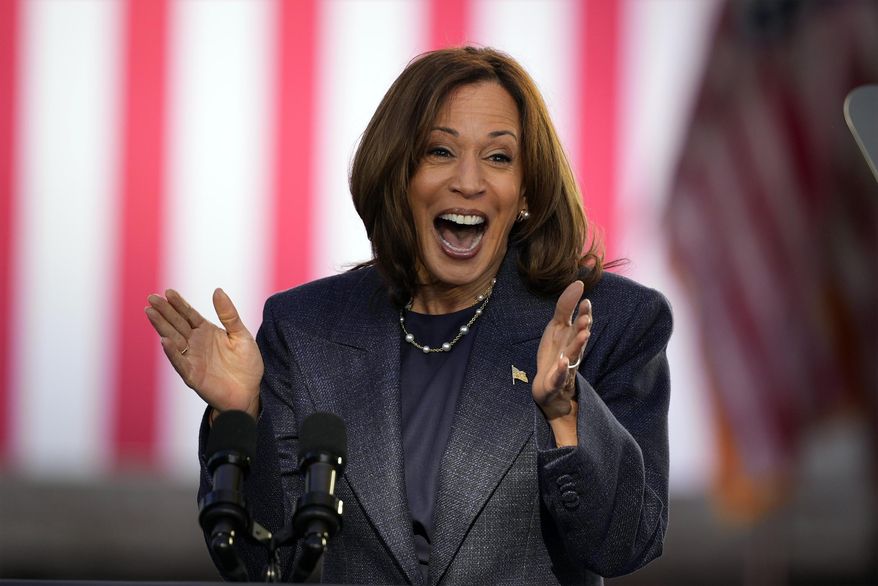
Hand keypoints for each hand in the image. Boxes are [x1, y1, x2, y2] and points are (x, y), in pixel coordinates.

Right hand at [145, 288, 262, 419]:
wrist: (251, 392)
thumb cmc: (247, 364)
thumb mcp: (241, 335)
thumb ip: (228, 314)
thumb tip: (217, 290)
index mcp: (206, 332)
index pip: (188, 314)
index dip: (178, 304)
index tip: (168, 292)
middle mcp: (196, 344)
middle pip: (176, 324)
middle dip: (164, 311)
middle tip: (151, 298)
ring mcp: (193, 359)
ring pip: (173, 340)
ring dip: (161, 327)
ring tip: (151, 313)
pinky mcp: (193, 376)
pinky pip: (181, 363)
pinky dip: (172, 353)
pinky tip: (164, 341)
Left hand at [532, 281, 591, 443]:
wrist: (548, 385)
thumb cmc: (555, 352)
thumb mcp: (558, 327)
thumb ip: (566, 306)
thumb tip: (579, 283)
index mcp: (572, 337)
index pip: (580, 324)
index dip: (584, 313)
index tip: (587, 301)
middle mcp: (572, 351)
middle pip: (579, 339)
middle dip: (583, 329)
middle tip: (586, 319)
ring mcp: (565, 367)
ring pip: (574, 356)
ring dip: (578, 345)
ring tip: (583, 335)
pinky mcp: (556, 381)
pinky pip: (560, 376)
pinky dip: (562, 370)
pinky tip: (563, 362)